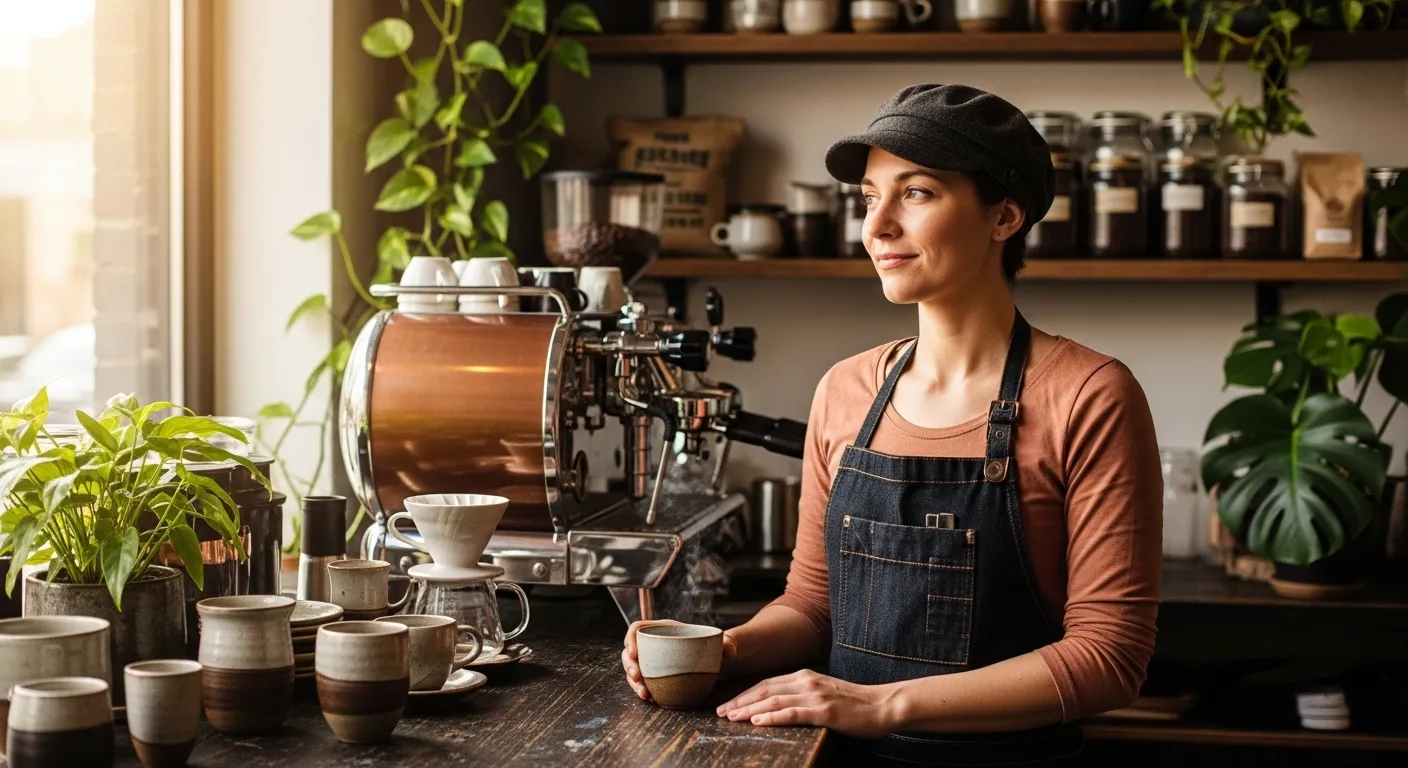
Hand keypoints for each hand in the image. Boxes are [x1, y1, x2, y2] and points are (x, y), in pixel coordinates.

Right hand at [621, 620, 738, 701]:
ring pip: (632, 669)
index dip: (630, 638)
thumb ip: (727, 643)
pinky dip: (641, 690)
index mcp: (662, 629)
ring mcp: (650, 662)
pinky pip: (641, 682)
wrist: (710, 661)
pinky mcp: (652, 677)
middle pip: (630, 652)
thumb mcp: (718, 643)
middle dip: (630, 665)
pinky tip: (648, 698)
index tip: (633, 651)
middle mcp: (652, 645)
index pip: (638, 628)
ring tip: (644, 693)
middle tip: (637, 676)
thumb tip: (731, 650)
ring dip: (633, 682)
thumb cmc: (710, 647)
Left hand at [715, 669, 898, 738]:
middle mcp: (807, 681)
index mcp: (805, 676)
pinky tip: (758, 721)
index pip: (767, 683)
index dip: (745, 694)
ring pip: (774, 701)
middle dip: (740, 701)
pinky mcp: (824, 711)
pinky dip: (773, 716)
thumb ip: (803, 695)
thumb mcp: (824, 693)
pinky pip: (793, 713)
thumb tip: (779, 705)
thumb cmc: (855, 704)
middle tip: (720, 712)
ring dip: (749, 709)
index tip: (728, 704)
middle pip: (765, 690)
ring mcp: (815, 695)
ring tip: (731, 717)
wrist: (883, 705)